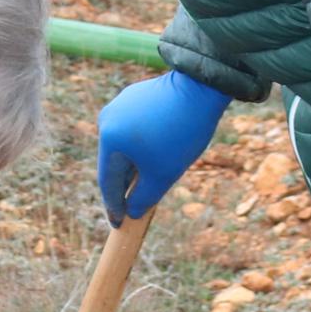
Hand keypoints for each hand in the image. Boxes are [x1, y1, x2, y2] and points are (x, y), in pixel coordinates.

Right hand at [95, 70, 230, 223]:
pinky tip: (157, 153)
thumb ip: (143, 198)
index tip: (118, 223)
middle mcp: (108, 118)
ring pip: (126, 145)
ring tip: (148, 181)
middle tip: (133, 207)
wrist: (202, 87)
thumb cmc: (181, 132)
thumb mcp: (162, 174)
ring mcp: (121, 104)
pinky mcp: (136, 96)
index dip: (114, 206)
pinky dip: (144, 145)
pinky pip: (135, 129)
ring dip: (136, 165)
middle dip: (126, 185)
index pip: (108, 181)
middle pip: (115, 162)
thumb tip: (132, 212)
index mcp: (109, 137)